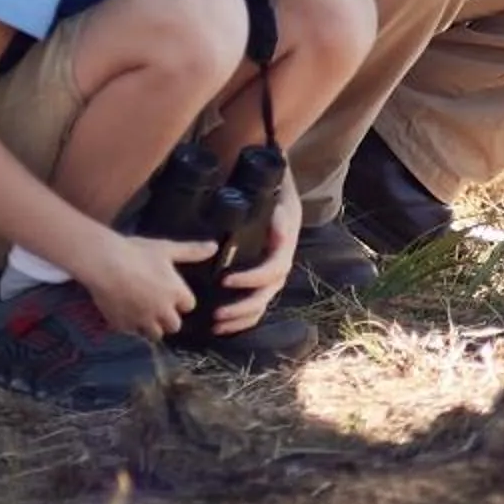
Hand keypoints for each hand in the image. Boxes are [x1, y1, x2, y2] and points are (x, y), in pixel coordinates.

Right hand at [76, 231, 217, 338]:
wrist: (103, 263)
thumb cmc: (138, 253)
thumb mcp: (167, 249)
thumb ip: (192, 251)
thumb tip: (214, 247)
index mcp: (176, 294)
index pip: (189, 306)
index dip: (182, 301)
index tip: (174, 294)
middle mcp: (162, 311)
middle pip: (174, 325)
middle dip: (169, 318)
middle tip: (159, 306)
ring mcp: (141, 320)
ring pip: (154, 334)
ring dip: (152, 326)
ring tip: (144, 313)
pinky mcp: (122, 325)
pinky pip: (132, 332)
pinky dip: (132, 326)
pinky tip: (126, 313)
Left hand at [212, 179, 302, 333]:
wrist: (274, 181)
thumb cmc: (270, 180)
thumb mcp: (277, 177)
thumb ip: (277, 180)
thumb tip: (278, 202)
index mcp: (287, 238)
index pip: (275, 266)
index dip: (254, 277)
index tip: (227, 279)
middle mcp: (283, 256)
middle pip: (269, 291)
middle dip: (244, 305)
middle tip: (216, 313)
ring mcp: (273, 268)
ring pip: (264, 301)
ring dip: (242, 317)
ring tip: (216, 323)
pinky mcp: (260, 275)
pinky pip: (257, 304)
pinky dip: (242, 318)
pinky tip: (222, 327)